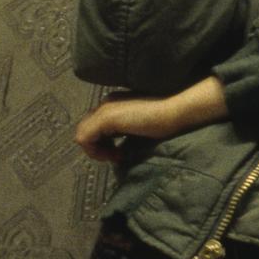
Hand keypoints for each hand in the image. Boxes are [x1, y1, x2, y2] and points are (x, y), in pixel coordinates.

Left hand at [73, 77, 228, 161]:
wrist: (175, 111)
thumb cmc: (165, 120)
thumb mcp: (140, 126)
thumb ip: (125, 131)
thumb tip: (117, 148)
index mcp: (114, 103)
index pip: (95, 126)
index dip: (104, 143)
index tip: (121, 152)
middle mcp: (106, 103)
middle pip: (86, 129)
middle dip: (98, 147)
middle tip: (117, 156)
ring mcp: (105, 109)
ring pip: (82, 134)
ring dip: (96, 150)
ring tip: (116, 156)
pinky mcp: (106, 118)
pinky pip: (84, 138)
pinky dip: (95, 151)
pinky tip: (115, 155)